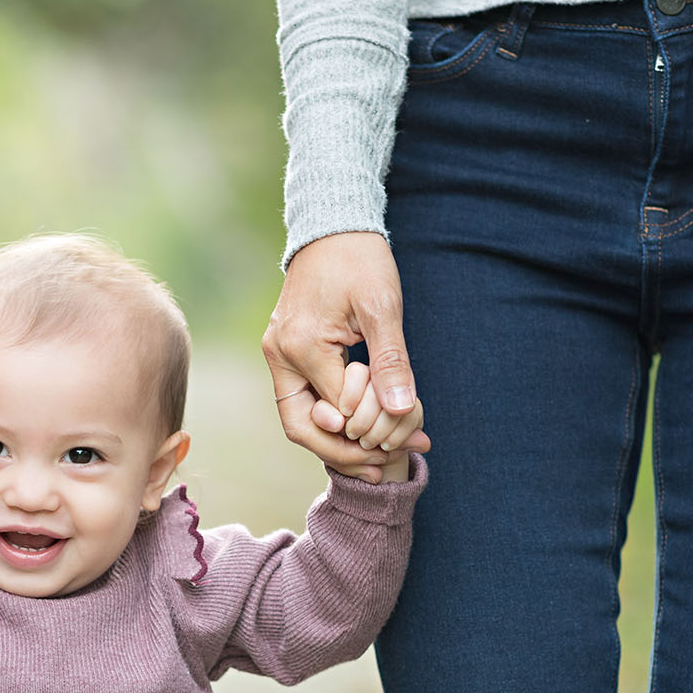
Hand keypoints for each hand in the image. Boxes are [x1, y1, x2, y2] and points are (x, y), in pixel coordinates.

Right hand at [263, 231, 427, 482]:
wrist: (334, 225)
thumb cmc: (360, 260)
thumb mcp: (383, 308)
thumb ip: (391, 361)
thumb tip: (402, 409)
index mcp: (300, 347)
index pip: (336, 413)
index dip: (373, 434)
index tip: (413, 440)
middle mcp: (280, 355)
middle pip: (304, 429)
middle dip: (346, 453)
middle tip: (387, 467)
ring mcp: (279, 354)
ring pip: (302, 418)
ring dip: (340, 440)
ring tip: (382, 454)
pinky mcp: (287, 351)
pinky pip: (306, 398)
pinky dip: (334, 416)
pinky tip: (365, 427)